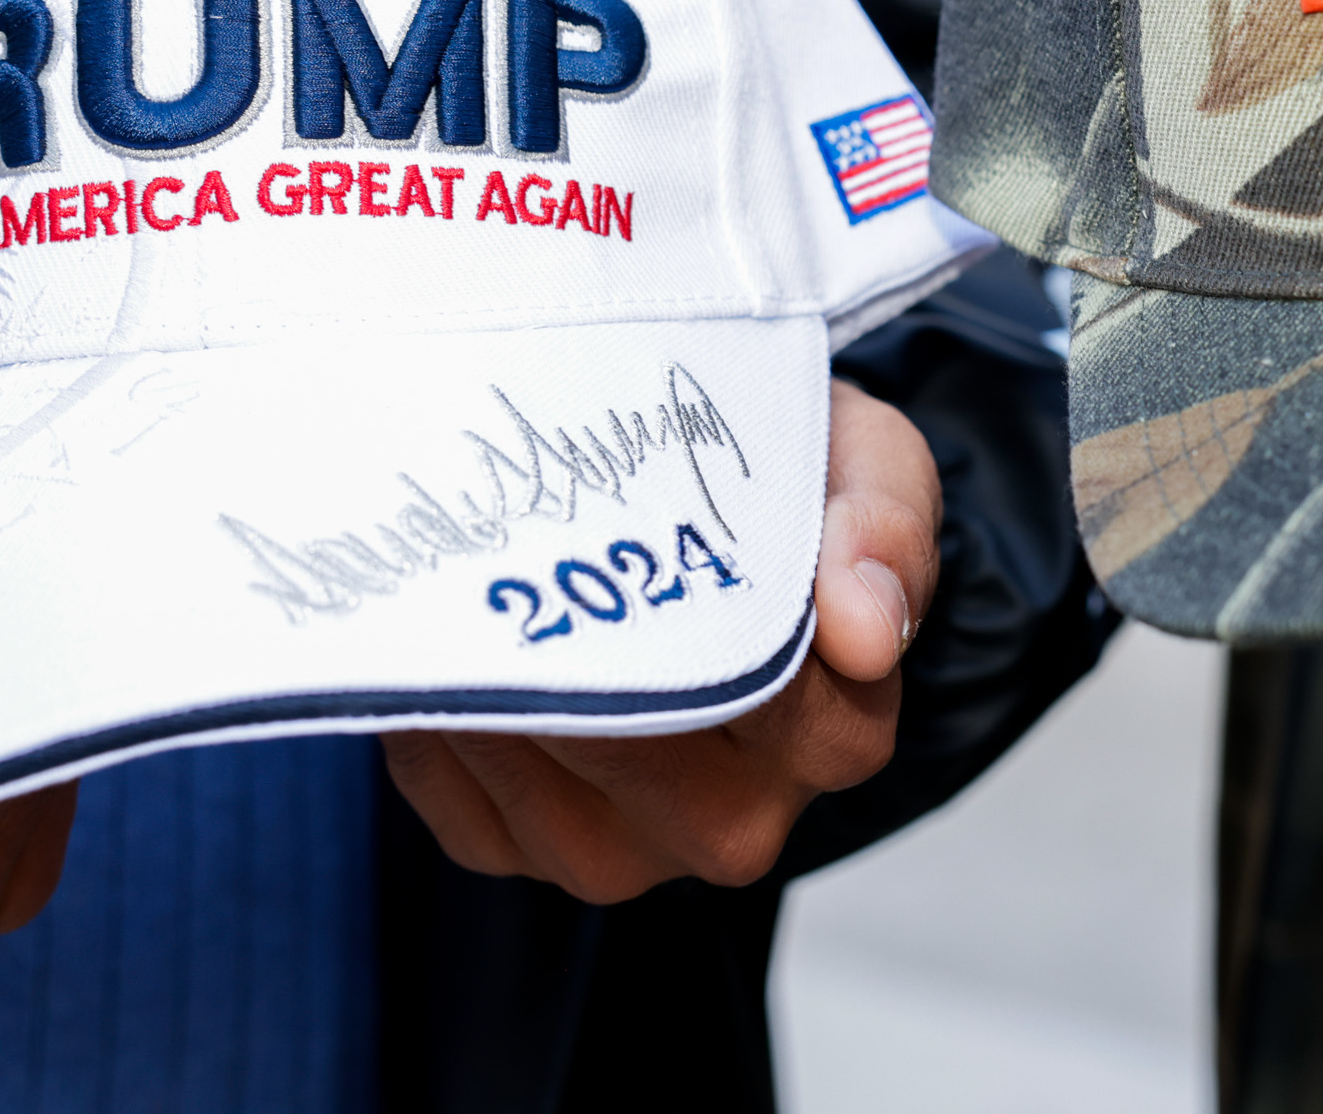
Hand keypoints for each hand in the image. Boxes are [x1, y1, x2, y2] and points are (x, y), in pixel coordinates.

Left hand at [383, 378, 940, 902]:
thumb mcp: (873, 466)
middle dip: (555, 644)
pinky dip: (436, 729)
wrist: (731, 523)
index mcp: (839, 734)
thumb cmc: (796, 490)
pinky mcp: (538, 857)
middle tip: (502, 540)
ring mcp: (634, 852)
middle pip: (623, 743)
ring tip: (464, 583)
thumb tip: (865, 629)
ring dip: (482, 680)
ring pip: (532, 785)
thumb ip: (885, 529)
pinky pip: (465, 812)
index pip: (754, 694)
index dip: (677, 611)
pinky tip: (442, 647)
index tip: (627, 526)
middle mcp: (741, 819)